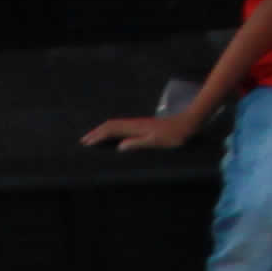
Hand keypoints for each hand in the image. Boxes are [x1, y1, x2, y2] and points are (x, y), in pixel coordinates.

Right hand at [82, 98, 209, 149]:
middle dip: (96, 132)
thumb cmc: (174, 135)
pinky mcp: (143, 125)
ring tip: (93, 138)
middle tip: (83, 141)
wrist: (188, 123)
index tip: (86, 144)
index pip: (111, 130)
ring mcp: (139, 123)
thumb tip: (119, 147)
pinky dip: (112, 130)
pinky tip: (113, 136)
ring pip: (116, 125)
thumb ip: (138, 143)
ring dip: (103, 131)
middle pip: (110, 125)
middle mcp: (135, 123)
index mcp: (135, 127)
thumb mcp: (156, 142)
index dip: (98, 136)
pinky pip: (122, 126)